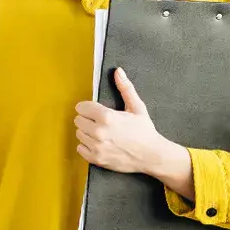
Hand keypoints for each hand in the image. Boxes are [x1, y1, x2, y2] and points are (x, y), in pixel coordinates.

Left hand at [68, 69, 189, 185]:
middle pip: (78, 120)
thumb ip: (125, 88)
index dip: (88, 107)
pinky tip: (99, 143)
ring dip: (87, 132)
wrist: (151, 156)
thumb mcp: (137, 107)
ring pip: (78, 134)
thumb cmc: (144, 130)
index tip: (95, 110)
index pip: (81, 107)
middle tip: (100, 122)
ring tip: (101, 133)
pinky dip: (87, 146)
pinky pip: (80, 148)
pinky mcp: (96, 159)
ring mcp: (96, 147)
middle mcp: (98, 132)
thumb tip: (117, 71)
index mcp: (107, 117)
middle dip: (87, 119)